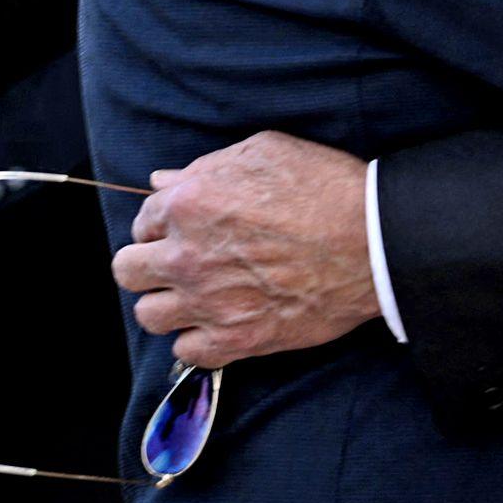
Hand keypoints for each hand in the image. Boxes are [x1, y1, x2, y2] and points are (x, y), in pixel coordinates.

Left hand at [111, 131, 378, 367]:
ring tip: (199, 292)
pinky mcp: (235, 339)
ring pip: (149, 315)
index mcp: (191, 203)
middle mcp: (187, 255)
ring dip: (169, 302)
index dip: (163, 222)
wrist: (375, 240)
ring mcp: (208, 303)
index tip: (185, 226)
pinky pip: (186, 351)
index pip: (142, 219)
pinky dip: (199, 338)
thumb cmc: (326, 186)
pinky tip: (221, 319)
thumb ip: (209, 165)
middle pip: (128, 271)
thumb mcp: (269, 151)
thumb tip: (163, 181)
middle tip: (182, 259)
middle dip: (148, 262)